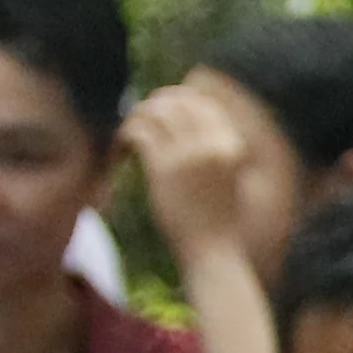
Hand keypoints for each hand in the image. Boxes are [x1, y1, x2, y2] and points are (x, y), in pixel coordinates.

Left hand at [118, 79, 299, 286]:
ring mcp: (188, 153)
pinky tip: (121, 153)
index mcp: (231, 143)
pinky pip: (138, 133)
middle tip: (138, 121)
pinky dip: (125, 137)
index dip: (177, 100)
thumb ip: (213, 149)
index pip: (202, 102)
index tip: (161, 111)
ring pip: (153, 112)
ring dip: (136, 119)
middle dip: (153, 105)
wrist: (213, 252)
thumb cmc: (218, 221)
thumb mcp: (227, 178)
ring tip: (127, 138)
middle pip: (176, 101)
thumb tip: (185, 122)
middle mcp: (212, 142)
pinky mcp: (164, 166)